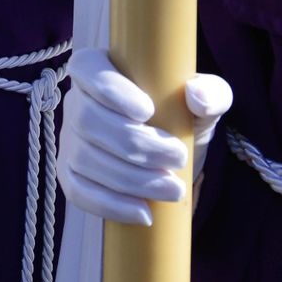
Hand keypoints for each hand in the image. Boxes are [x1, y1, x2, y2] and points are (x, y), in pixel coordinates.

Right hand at [58, 48, 231, 226]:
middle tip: (178, 158)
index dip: (110, 90)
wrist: (175, 157)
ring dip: (131, 179)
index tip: (148, 111)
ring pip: (85, 158)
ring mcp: (69, 139)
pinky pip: (79, 192)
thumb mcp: (206, 102)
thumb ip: (212, 93)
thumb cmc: (185, 116)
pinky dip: (111, 205)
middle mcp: (77, 100)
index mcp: (99, 68)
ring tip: (173, 189)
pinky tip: (144, 213)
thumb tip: (196, 94)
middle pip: (88, 120)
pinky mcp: (70, 174)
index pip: (87, 69)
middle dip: (135, 144)